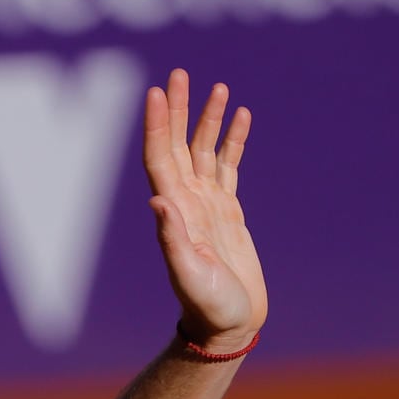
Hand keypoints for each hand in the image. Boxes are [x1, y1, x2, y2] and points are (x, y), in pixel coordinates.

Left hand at [141, 70, 267, 351]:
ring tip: (218, 87)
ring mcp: (207, 204)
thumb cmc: (208, 305)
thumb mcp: (190, 274)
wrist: (228, 324)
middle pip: (180, 145)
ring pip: (206, 151)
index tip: (156, 91)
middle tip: (179, 74)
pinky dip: (233, 141)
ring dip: (208, 119)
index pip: (161, 157)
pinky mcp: (228, 211)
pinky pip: (230, 167)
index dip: (158, 125)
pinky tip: (241, 118)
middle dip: (180, 110)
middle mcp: (187, 201)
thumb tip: (158, 200)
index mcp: (175, 210)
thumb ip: (173, 239)